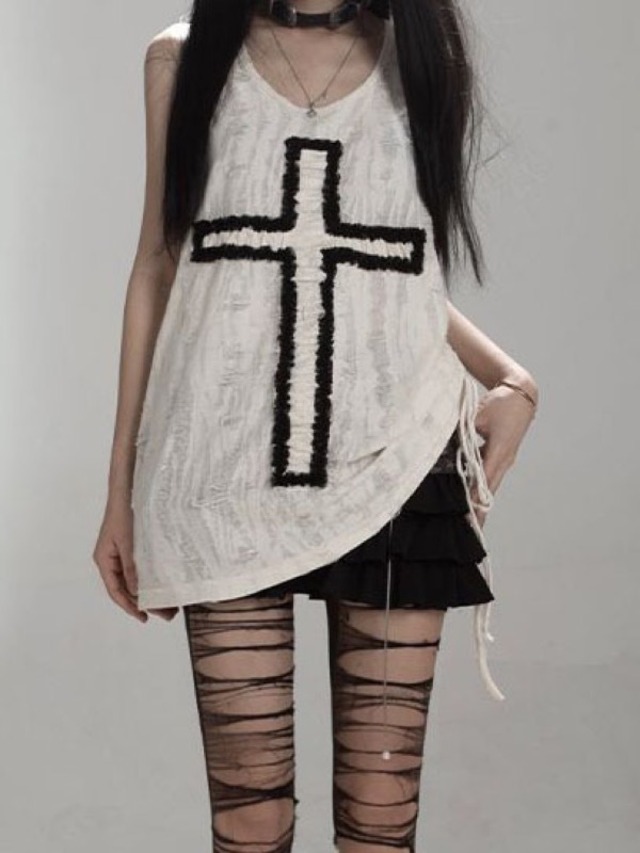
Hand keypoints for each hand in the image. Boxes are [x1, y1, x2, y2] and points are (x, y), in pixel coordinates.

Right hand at [92, 495, 178, 622]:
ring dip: (151, 592)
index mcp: (104, 560)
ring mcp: (122, 555)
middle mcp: (112, 560)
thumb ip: (131, 567)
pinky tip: (165, 584)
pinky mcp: (132, 548)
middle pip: (127, 589)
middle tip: (168, 614)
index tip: (144, 617)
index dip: (130, 606)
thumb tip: (136, 592)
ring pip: (135, 580)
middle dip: (146, 603)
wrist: (127, 490)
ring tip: (171, 604)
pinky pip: (140, 569)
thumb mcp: (128, 542)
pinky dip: (151, 579)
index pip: (116, 591)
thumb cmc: (124, 512)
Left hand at [469, 378, 537, 527]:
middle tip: (469, 529)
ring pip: (490, 485)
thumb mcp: (479, 416)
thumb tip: (445, 444)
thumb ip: (463, 432)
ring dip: (480, 502)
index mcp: (499, 451)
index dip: (476, 500)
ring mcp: (504, 459)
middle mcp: (504, 460)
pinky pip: (490, 475)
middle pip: (489, 490)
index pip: (485, 481)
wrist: (521, 394)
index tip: (469, 517)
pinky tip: (471, 497)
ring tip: (470, 520)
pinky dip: (481, 488)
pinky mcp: (502, 455)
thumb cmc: (501, 403)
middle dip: (479, 510)